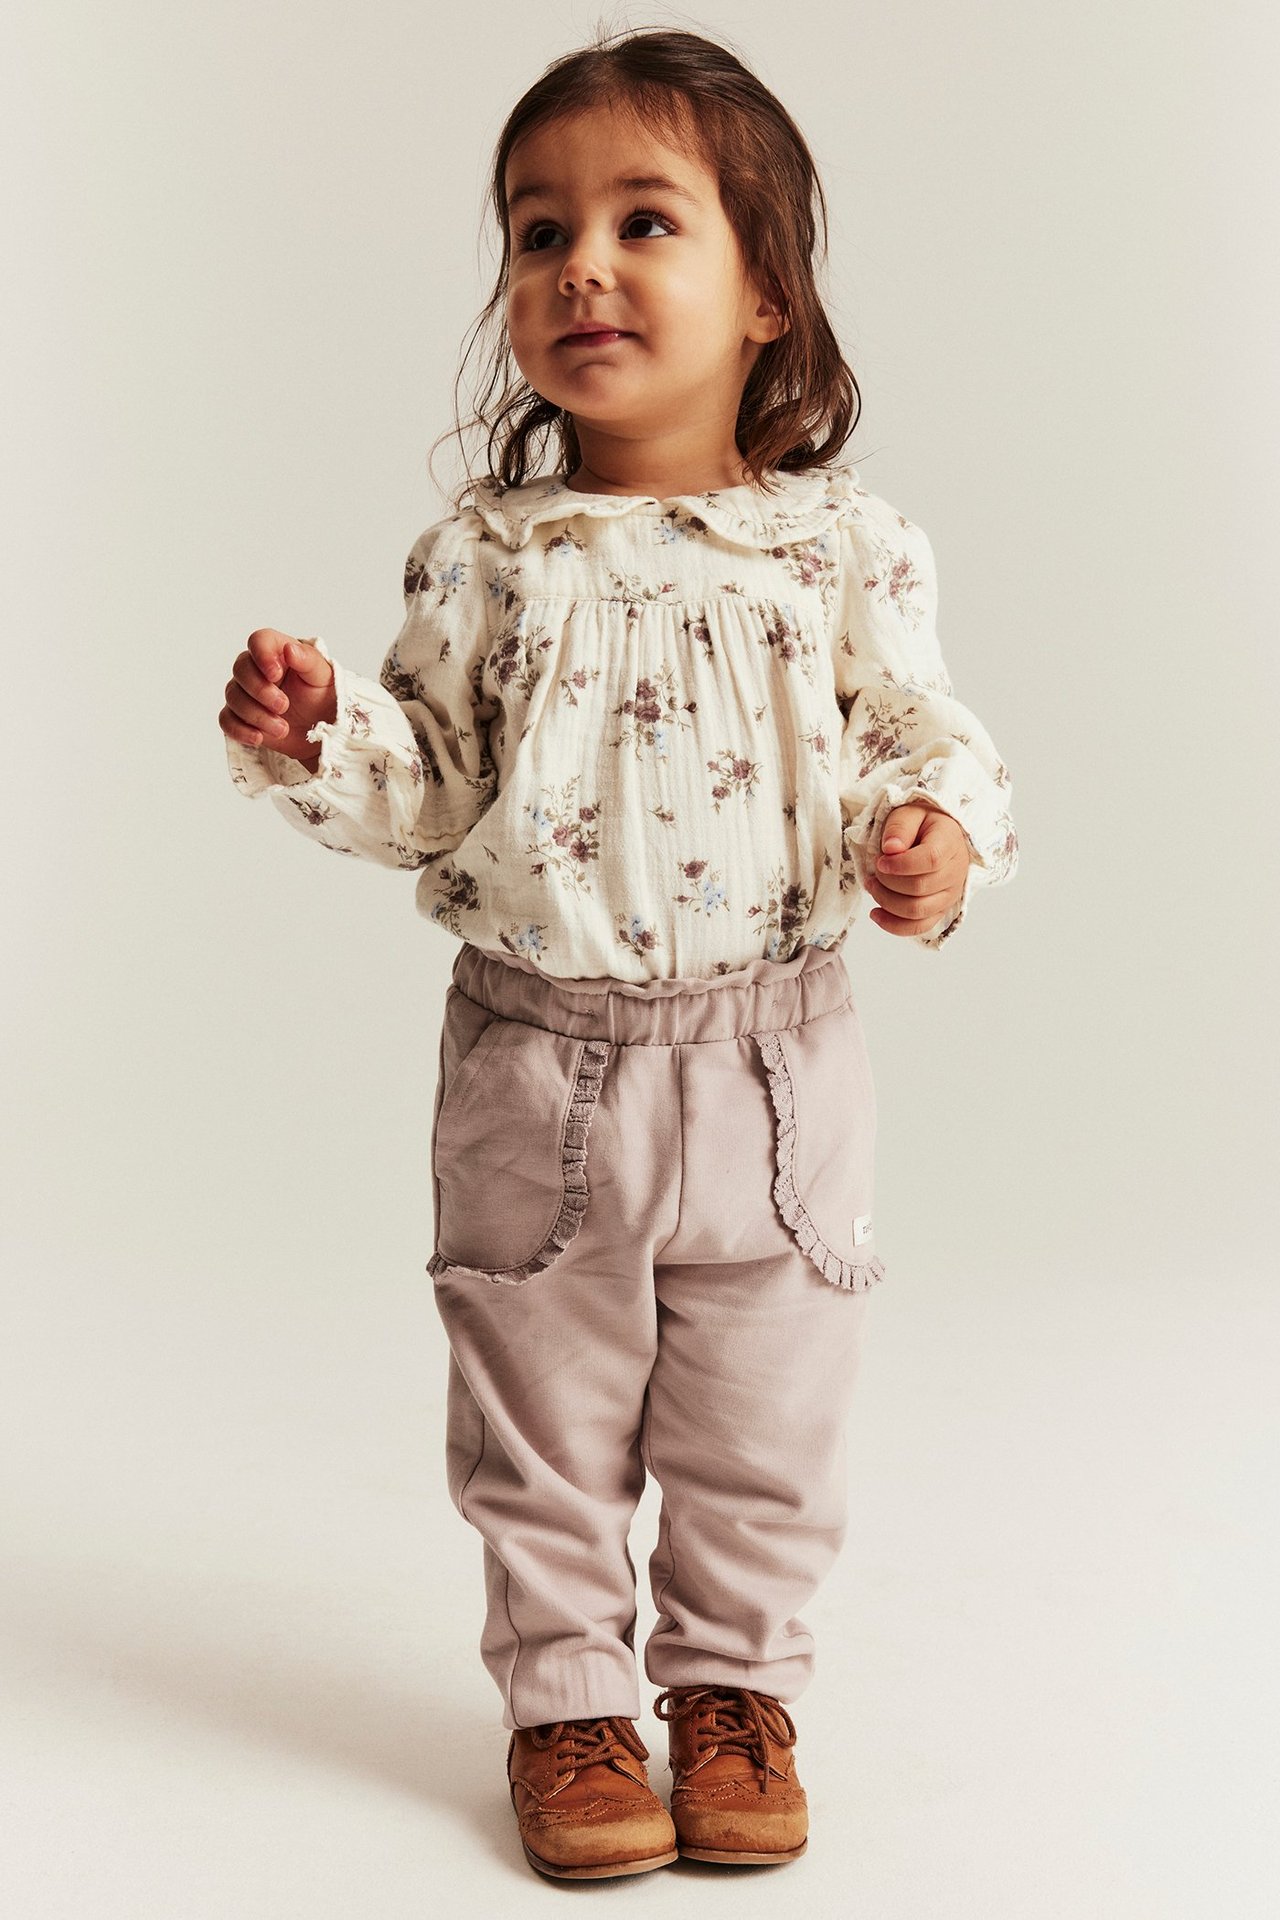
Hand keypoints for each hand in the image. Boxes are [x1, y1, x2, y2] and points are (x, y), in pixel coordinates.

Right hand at [220, 630, 335, 761]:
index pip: (259, 640)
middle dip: (260, 691)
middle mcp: (257, 669)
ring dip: (256, 715)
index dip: (262, 656)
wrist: (322, 731)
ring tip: (283, 729)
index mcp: (277, 652)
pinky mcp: (241, 716)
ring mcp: (246, 693)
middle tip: (284, 706)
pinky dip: (240, 730)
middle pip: (240, 669)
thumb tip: (289, 649)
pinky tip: (259, 738)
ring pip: (233, 697)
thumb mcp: (323, 677)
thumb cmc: (323, 697)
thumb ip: (308, 660)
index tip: (276, 674)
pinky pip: (226, 720)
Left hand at [866, 802, 969, 937]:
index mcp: (950, 842)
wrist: (935, 835)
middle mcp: (955, 871)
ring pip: (918, 911)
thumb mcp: (908, 813)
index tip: (880, 862)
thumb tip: (891, 849)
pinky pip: (920, 927)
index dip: (901, 865)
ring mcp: (949, 894)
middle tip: (873, 871)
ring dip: (887, 902)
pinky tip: (876, 914)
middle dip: (888, 882)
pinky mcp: (939, 909)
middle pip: (920, 888)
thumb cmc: (920, 824)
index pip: (930, 860)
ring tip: (872, 886)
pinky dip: (894, 925)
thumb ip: (899, 827)